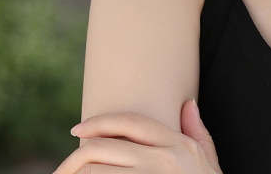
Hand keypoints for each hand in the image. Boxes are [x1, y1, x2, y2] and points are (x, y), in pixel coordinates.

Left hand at [53, 100, 220, 172]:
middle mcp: (162, 160)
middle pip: (104, 146)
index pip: (131, 122)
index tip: (78, 129)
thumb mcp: (208, 161)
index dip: (100, 121)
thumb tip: (187, 104)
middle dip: (74, 157)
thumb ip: (197, 131)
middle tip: (62, 169)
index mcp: (177, 145)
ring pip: (95, 171)